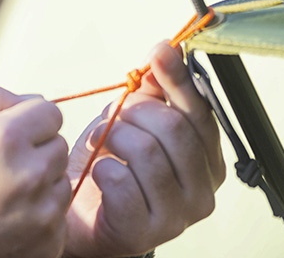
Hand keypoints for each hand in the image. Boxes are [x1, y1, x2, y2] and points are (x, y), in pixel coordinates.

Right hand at [0, 84, 70, 257]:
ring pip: (61, 180)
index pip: (50, 111)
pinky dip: (38, 214)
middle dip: (34, 148)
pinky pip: (57, 215)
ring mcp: (42, 214)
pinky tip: (5, 218)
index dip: (27, 118)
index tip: (5, 134)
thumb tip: (32, 98)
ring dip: (39, 181)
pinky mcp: (47, 244)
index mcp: (4, 139)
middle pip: (59, 145)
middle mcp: (30, 175)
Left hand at [63, 42, 226, 256]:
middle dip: (132, 113)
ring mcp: (176, 216)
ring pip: (146, 151)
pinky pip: (121, 181)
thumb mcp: (130, 122)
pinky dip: (101, 168)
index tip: (159, 51)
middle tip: (112, 121)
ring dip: (112, 139)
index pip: (199, 113)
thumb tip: (165, 51)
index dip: (177, 79)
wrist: (77, 215)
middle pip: (173, 128)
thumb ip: (152, 92)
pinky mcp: (143, 232)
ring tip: (101, 147)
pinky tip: (98, 173)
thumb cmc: (108, 168)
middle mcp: (202, 192)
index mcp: (206, 162)